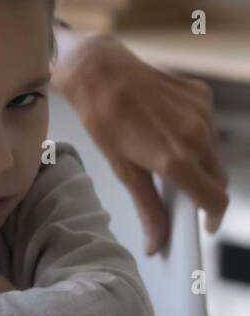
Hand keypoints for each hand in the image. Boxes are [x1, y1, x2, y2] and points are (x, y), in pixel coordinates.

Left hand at [54, 32, 228, 255]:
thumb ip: (147, 207)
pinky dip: (195, 135)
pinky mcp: (202, 95)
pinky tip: (167, 127)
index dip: (211, 216)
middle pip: (217, 177)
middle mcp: (198, 136)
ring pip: (213, 152)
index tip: (203, 224)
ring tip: (166, 154)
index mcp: (177, 158)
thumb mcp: (122, 168)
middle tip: (178, 191)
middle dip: (203, 190)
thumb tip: (156, 246)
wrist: (99, 70)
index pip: (215, 199)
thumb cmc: (103, 119)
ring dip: (198, 161)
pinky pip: (208, 126)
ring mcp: (203, 114)